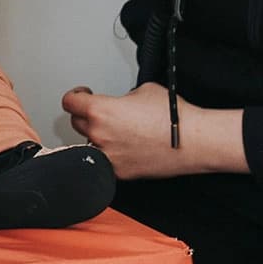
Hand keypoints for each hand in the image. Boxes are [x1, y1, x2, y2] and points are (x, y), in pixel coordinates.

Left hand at [62, 82, 241, 178]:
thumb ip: (121, 97)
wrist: (192, 141)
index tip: (81, 96)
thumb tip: (117, 104)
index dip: (75, 96)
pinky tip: (126, 148)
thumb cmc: (173, 117)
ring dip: (99, 137)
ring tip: (119, 132)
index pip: (69, 102)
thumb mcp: (142, 90)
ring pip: (91, 144)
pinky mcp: (119, 172)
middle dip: (87, 116)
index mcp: (101, 111)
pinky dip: (112, 154)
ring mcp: (108, 156)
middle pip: (77, 123)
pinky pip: (105, 161)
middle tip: (103, 113)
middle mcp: (99, 134)